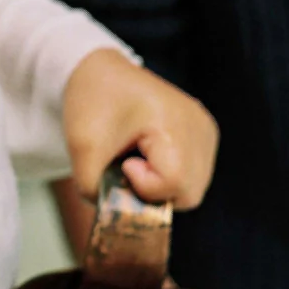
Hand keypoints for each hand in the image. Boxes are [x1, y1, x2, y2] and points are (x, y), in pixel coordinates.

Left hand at [61, 48, 218, 206]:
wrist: (102, 72)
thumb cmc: (93, 104)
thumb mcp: (81, 148)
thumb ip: (97, 190)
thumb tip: (118, 216)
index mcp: (175, 121)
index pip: (174, 182)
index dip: (143, 184)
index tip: (124, 160)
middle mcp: (200, 127)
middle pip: (189, 194)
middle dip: (153, 192)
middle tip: (128, 165)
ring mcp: (207, 131)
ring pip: (193, 190)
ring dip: (161, 186)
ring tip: (139, 157)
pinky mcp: (205, 136)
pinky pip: (194, 177)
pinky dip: (170, 177)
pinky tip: (151, 155)